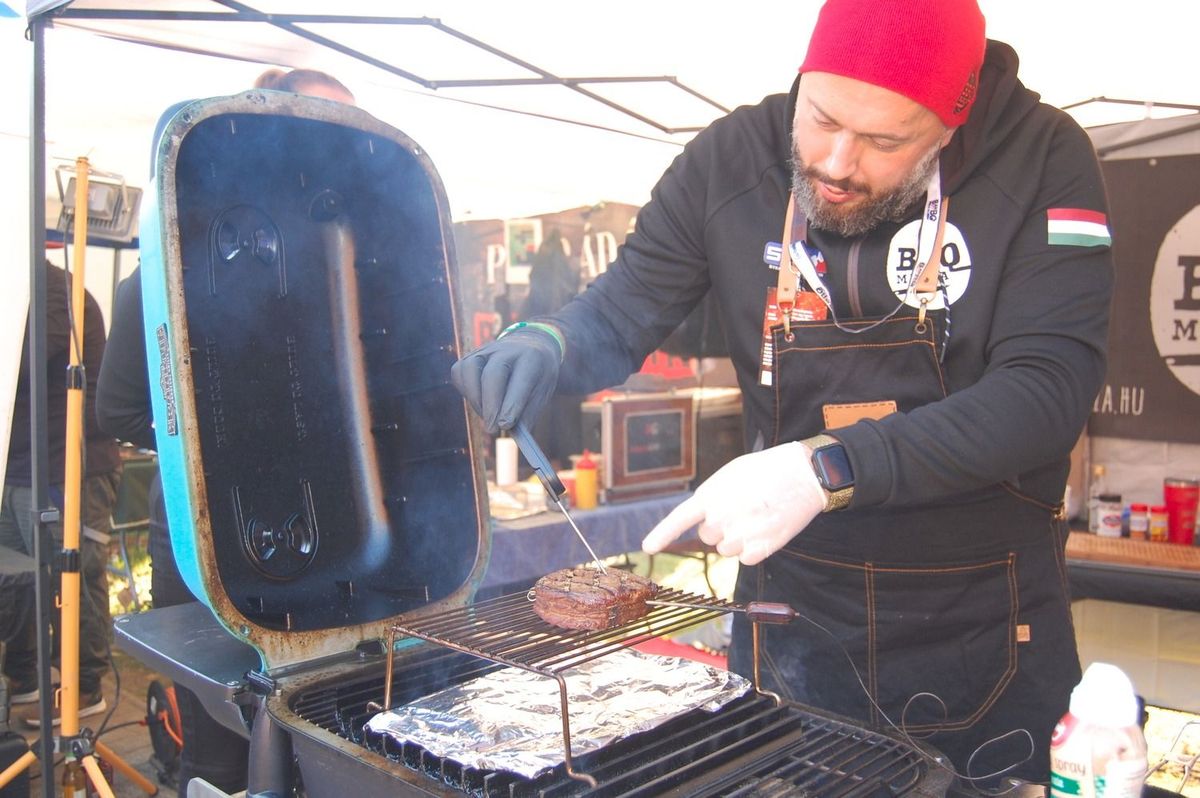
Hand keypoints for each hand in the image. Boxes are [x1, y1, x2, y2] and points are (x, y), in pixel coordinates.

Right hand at [450, 327, 560, 432]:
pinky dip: (465, 391)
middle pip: (493, 374)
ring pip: (470, 370)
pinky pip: (459, 372)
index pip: (520, 380)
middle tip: (492, 429)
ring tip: (486, 416)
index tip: (506, 426)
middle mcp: (507, 350)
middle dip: (491, 405)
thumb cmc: (536, 377)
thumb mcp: (542, 392)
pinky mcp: (470, 355)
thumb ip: (527, 413)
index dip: (511, 404)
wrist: (530, 345)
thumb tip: (512, 436)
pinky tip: (478, 402)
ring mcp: (486, 350)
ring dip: (475, 399)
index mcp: (532, 358)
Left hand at [641, 442, 826, 564]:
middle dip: (721, 527)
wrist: (803, 475)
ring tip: (759, 515)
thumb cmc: (767, 470)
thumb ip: (714, 497)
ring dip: (739, 538)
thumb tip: (707, 518)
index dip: (661, 535)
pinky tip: (768, 527)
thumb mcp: (731, 475)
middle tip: (744, 508)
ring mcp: (737, 536)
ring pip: (727, 549)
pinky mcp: (757, 550)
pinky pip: (746, 558)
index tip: (648, 548)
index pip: (678, 520)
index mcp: (709, 496)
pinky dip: (756, 548)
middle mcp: (719, 519)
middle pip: (708, 537)